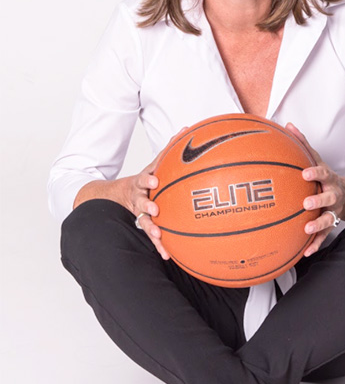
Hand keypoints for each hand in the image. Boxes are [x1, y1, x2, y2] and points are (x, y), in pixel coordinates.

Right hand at [123, 127, 187, 259]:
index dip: (148, 179)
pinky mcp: (144, 224)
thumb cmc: (146, 178)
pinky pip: (151, 236)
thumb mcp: (155, 163)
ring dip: (151, 228)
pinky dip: (159, 245)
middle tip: (154, 208)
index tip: (155, 181)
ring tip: (158, 235)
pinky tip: (167, 255)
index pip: (144, 178)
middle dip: (147, 204)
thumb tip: (188, 128)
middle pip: (140, 200)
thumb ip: (170, 148)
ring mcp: (139, 212)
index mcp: (144, 181)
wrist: (118, 195)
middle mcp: (139, 197)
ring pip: (143, 221)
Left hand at [286, 122, 344, 256]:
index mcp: (329, 179)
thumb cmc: (325, 176)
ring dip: (318, 225)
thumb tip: (288, 125)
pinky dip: (315, 244)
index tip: (305, 174)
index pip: (323, 173)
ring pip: (328, 219)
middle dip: (319, 200)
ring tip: (307, 229)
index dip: (315, 173)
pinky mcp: (331, 225)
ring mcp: (333, 211)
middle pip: (329, 197)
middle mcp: (333, 195)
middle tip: (306, 203)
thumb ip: (303, 144)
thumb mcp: (317, 159)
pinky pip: (324, 236)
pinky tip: (305, 252)